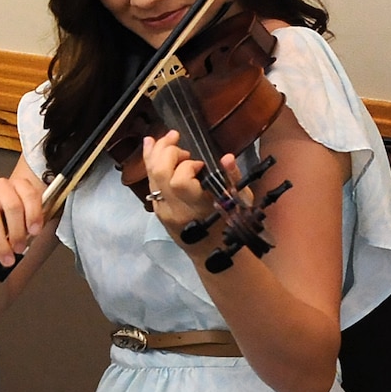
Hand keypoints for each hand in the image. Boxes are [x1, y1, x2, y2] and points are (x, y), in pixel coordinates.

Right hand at [0, 170, 45, 273]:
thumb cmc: (17, 210)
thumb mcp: (28, 210)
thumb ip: (32, 222)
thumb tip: (31, 240)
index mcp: (20, 185)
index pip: (29, 195)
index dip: (34, 214)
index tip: (35, 232)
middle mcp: (1, 187)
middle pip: (12, 208)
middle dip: (17, 232)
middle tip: (20, 248)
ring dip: (1, 245)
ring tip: (7, 260)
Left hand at [142, 130, 240, 256]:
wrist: (212, 254)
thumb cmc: (231, 225)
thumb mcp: (240, 202)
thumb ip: (233, 178)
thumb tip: (227, 157)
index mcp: (197, 208)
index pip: (180, 181)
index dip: (187, 166)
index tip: (200, 165)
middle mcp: (175, 209)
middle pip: (159, 173)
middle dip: (166, 150)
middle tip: (178, 140)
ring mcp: (163, 210)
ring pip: (150, 176)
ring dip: (155, 152)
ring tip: (165, 137)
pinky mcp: (157, 209)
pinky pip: (150, 182)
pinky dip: (151, 163)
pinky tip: (153, 148)